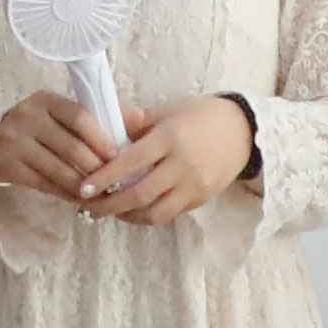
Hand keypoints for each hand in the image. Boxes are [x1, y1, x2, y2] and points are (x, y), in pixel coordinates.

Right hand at [0, 91, 114, 204]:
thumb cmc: (41, 128)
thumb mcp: (63, 115)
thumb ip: (101, 115)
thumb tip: (140, 117)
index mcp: (45, 100)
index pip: (79, 117)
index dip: (101, 139)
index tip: (116, 156)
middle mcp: (26, 117)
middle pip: (71, 147)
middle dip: (96, 168)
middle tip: (113, 182)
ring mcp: (13, 142)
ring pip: (58, 170)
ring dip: (83, 186)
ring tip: (100, 194)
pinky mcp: (5, 166)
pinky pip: (44, 184)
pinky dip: (65, 194)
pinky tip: (79, 199)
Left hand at [84, 95, 252, 225]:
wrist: (244, 130)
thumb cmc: (200, 115)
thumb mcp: (168, 111)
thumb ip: (135, 122)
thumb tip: (100, 125)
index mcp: (170, 138)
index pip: (130, 162)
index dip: (104, 177)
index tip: (83, 187)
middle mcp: (182, 165)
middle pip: (139, 194)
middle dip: (109, 205)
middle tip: (89, 207)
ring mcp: (194, 185)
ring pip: (154, 212)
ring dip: (127, 216)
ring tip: (109, 211)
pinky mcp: (201, 199)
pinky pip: (169, 214)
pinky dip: (147, 216)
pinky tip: (132, 211)